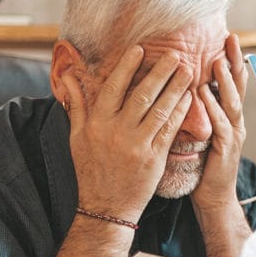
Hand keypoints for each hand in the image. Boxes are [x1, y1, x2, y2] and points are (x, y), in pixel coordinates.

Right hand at [61, 46, 192, 220]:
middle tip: (174, 55)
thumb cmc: (90, 170)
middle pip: (142, 94)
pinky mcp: (154, 158)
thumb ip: (77, 104)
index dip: (127, 66)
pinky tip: (189, 99)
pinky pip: (169, 130)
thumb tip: (67, 76)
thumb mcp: (76, 137)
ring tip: (187, 71)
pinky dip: (180, 113)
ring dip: (176, 88)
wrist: (105, 207)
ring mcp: (137, 145)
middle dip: (160, 72)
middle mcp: (117, 131)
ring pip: (160, 110)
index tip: (139, 49)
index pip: (114, 87)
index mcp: (97, 123)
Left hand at [192, 33, 247, 213]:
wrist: (213, 198)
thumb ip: (199, 111)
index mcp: (229, 117)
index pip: (233, 83)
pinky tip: (206, 94)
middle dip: (234, 62)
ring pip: (232, 104)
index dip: (232, 60)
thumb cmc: (203, 166)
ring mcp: (233, 136)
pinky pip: (220, 126)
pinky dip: (214, 109)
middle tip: (231, 39)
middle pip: (238, 87)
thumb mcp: (202, 132)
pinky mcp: (226, 151)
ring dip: (226, 82)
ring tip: (218, 62)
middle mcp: (235, 123)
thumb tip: (187, 87)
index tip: (228, 37)